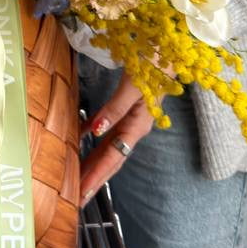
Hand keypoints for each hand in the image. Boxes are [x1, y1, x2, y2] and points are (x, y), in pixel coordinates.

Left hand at [79, 71, 155, 207]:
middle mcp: (134, 128)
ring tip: (75, 179)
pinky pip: (107, 131)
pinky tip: (80, 141)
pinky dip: (92, 138)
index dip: (96, 177)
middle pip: (110, 160)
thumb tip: (97, 130)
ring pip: (108, 148)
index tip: (81, 195)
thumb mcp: (134, 85)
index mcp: (137, 126)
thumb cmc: (154, 63)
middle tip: (74, 200)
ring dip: (92, 164)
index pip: (113, 158)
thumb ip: (115, 108)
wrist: (171, 47)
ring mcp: (131, 120)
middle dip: (93, 180)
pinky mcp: (127, 110)